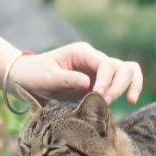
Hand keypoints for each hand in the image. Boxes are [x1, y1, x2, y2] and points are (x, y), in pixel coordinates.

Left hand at [10, 42, 142, 105]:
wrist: (27, 78)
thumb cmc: (34, 74)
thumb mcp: (47, 77)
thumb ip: (66, 79)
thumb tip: (88, 83)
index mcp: (81, 52)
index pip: (105, 63)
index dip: (107, 80)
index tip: (99, 95)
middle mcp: (93, 58)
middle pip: (121, 67)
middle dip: (119, 85)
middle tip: (106, 102)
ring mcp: (98, 70)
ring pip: (126, 71)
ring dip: (128, 86)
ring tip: (127, 102)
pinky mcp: (99, 82)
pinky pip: (120, 82)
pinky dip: (127, 89)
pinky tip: (127, 102)